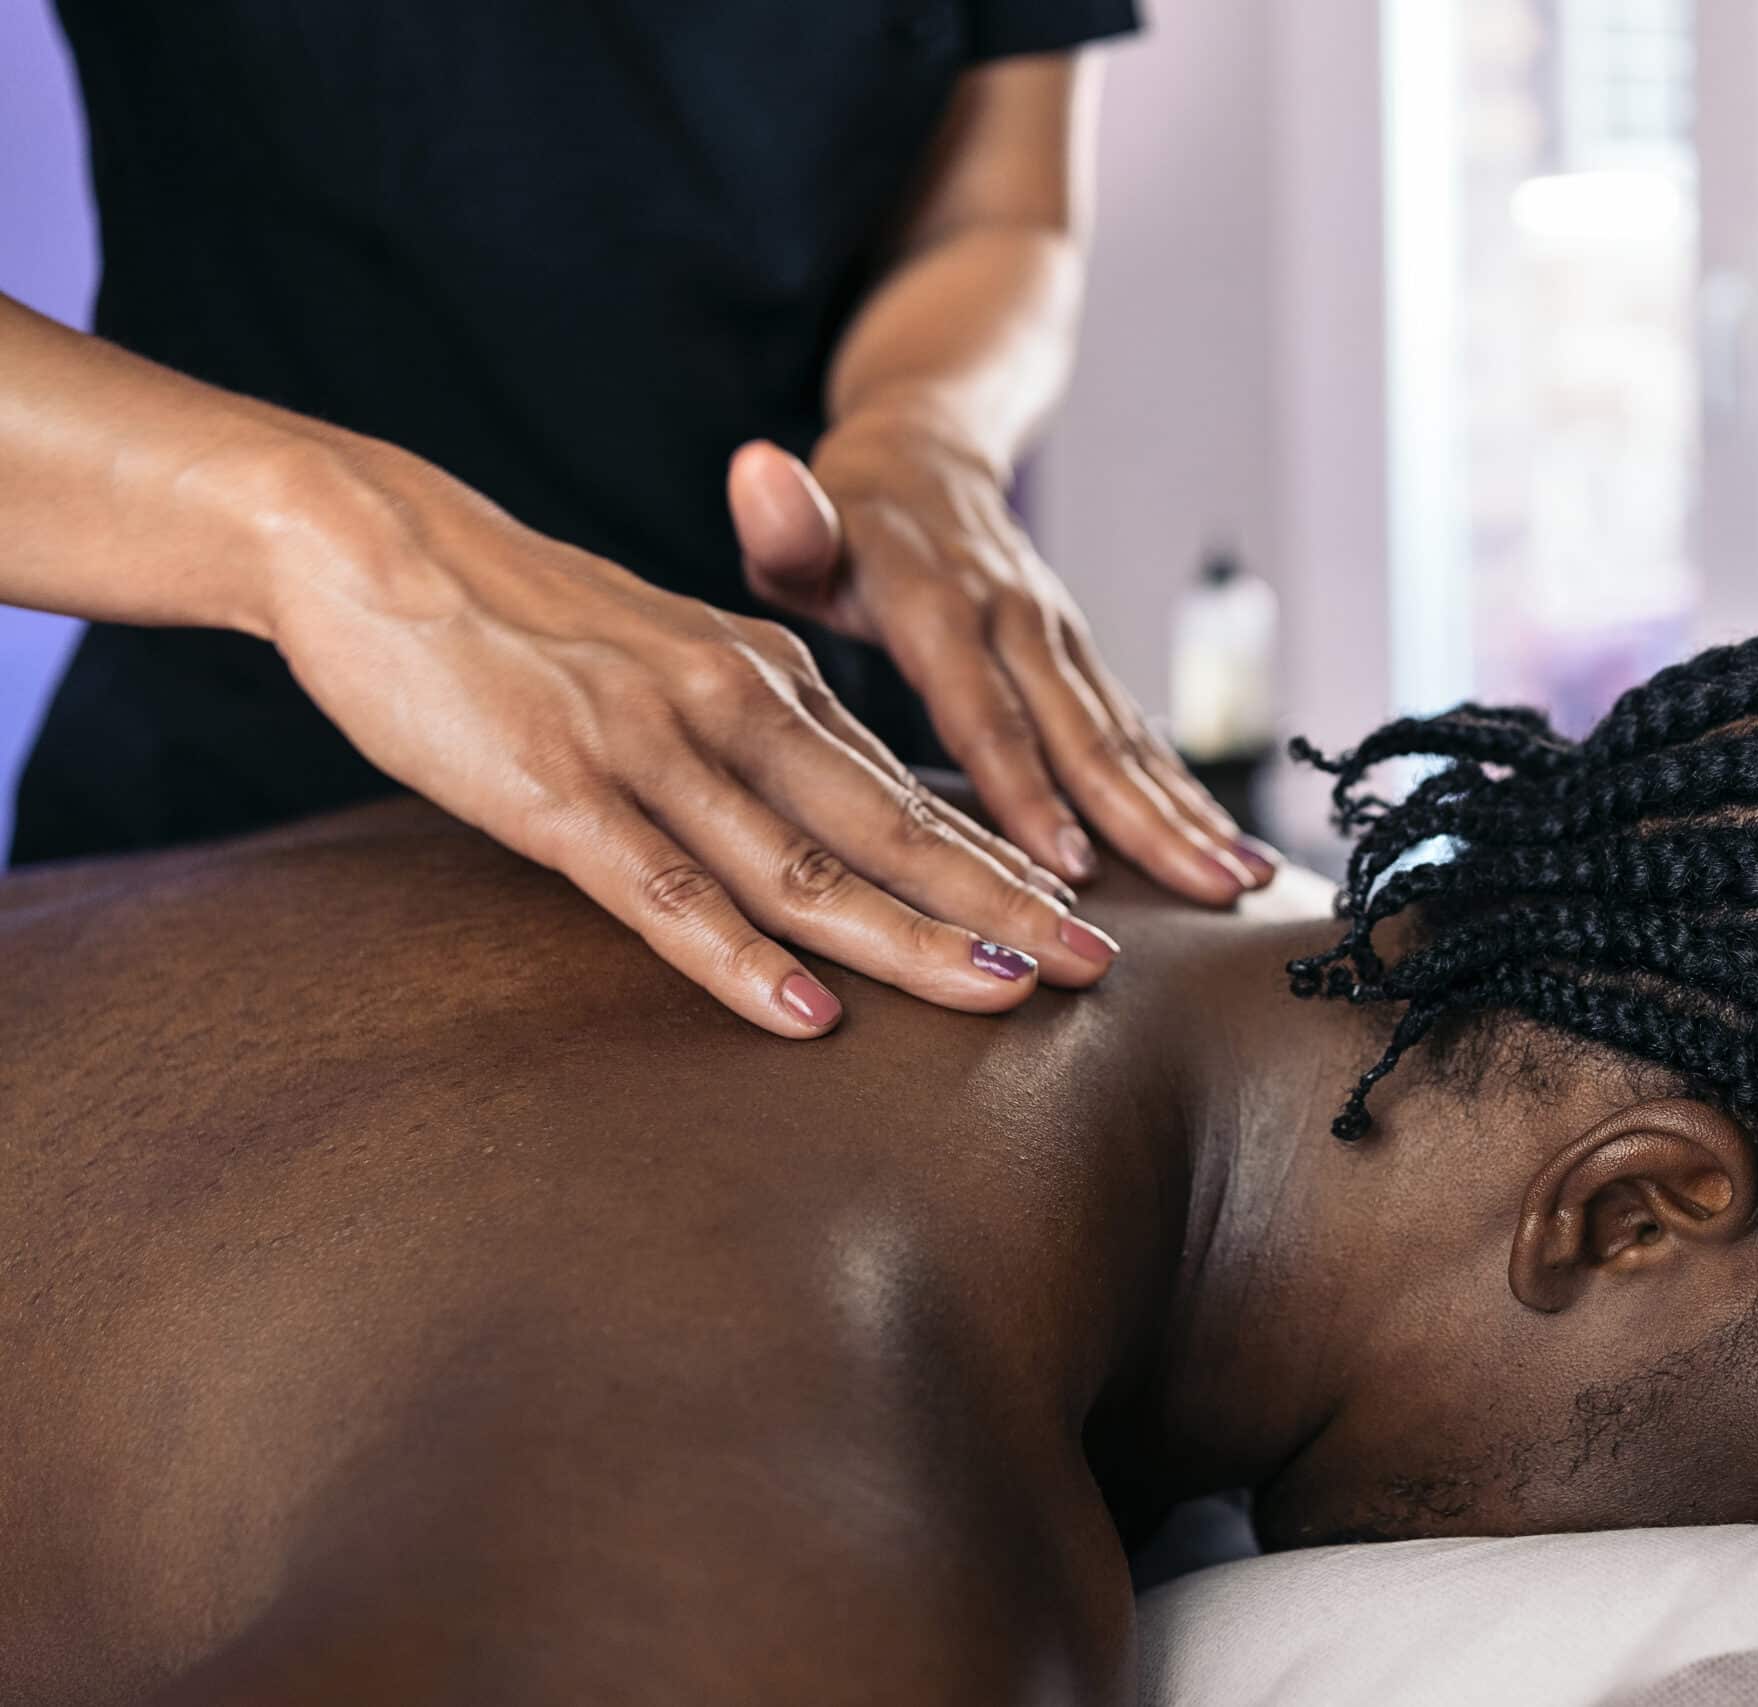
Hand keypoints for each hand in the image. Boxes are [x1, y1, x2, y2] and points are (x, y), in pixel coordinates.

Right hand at [261, 435, 1122, 1034]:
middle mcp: (735, 707)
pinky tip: (806, 1014)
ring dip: (909, 937)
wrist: (379, 542)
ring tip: (1002, 993)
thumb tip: (834, 812)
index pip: (908, 787)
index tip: (1082, 916)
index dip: (1001, 859)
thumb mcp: (674, 661)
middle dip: (1003, 904)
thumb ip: (756, 733)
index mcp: (770, 679)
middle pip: (892, 828)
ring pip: (804, 866)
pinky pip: (665, 891)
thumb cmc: (530, 621)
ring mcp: (652, 749)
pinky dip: (740, 959)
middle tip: (1097, 967)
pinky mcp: (562, 791)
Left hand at [727, 410, 1275, 904]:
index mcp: (939, 603)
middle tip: (1199, 892)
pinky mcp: (1082, 659)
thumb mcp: (802, 519)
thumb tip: (758, 474)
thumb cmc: (845, 516)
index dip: (1024, 789)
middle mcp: (1017, 621)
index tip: (1065, 865)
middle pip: (1083, 734)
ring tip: (1239, 883)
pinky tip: (1230, 856)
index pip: (984, 711)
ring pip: (1127, 739)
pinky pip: (1138, 735)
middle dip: (1143, 820)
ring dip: (1186, 814)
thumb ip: (786, 524)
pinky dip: (1185, 796)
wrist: (929, 452)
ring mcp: (1060, 640)